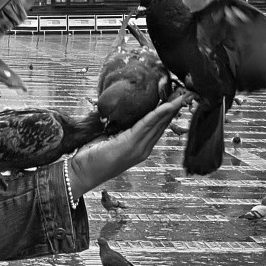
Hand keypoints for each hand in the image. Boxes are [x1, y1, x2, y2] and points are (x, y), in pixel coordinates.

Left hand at [67, 91, 193, 195]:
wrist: (81, 172)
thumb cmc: (92, 155)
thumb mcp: (110, 137)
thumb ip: (121, 127)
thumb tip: (124, 110)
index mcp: (140, 147)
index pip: (158, 126)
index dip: (168, 112)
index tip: (177, 97)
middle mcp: (143, 149)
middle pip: (162, 125)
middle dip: (173, 108)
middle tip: (185, 93)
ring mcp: (138, 149)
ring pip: (158, 124)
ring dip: (170, 109)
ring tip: (180, 96)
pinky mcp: (130, 146)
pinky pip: (147, 125)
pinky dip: (158, 114)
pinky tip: (166, 105)